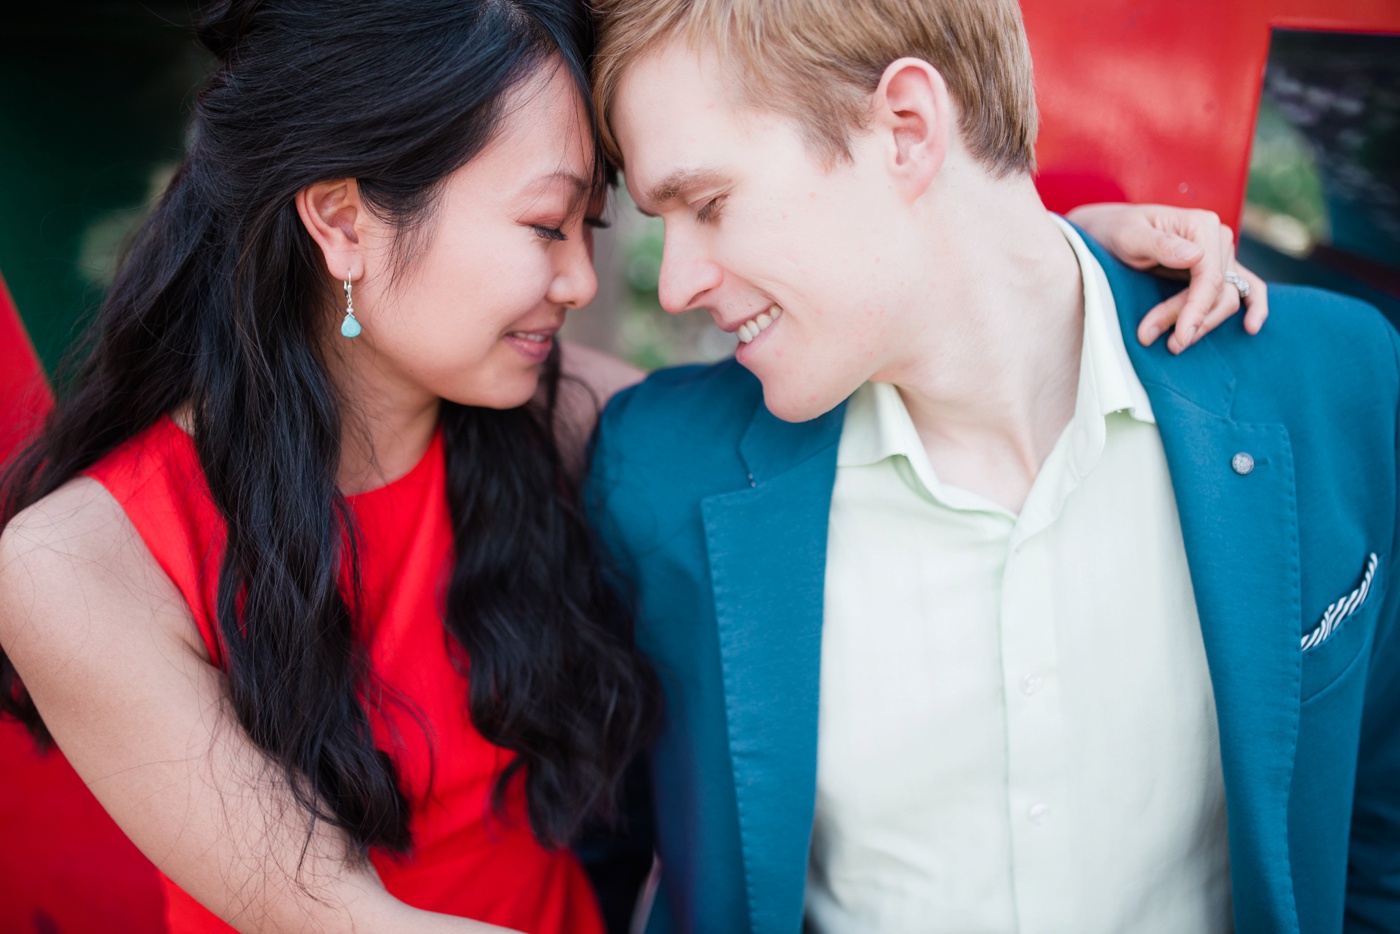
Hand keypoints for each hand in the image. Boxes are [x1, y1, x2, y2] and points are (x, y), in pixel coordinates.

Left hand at [1067, 203, 1268, 353]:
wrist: (1110, 231)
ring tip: (1172, 344)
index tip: (1179, 338)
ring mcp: (1220, 254)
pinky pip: (1246, 287)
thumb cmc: (1116, 231)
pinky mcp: (1217, 268)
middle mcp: (1218, 238)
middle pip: (1218, 293)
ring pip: (1226, 299)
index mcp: (1201, 225)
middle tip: (1148, 336)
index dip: (1195, 311)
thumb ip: (1159, 244)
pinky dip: (1254, 306)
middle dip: (1187, 320)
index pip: (1209, 278)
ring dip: (1202, 324)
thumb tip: (1196, 256)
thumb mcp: (1129, 236)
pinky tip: (1251, 328)